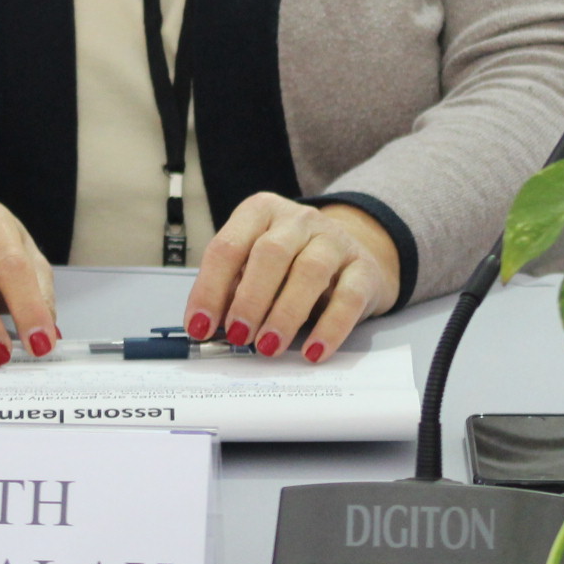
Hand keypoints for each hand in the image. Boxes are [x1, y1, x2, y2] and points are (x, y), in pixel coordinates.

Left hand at [181, 193, 398, 363]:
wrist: (351, 256)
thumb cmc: (290, 265)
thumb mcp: (254, 267)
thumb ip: (231, 289)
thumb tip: (206, 326)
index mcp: (261, 212)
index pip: (228, 247)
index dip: (210, 289)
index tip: (200, 326)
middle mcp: (298, 219)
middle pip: (270, 254)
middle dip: (250, 299)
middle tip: (238, 335)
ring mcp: (335, 239)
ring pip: (310, 271)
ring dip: (285, 314)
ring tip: (269, 347)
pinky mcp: (363, 268)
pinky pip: (349, 298)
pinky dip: (330, 328)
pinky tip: (313, 351)